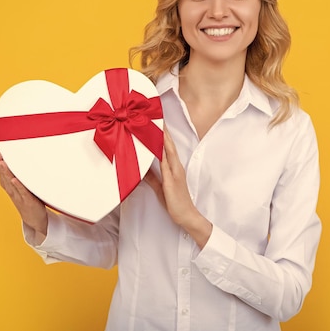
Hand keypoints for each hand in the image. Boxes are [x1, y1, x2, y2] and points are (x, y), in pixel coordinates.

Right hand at [0, 150, 47, 237]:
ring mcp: (19, 196)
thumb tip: (24, 162)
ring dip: (6, 172)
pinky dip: (18, 186)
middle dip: (0, 164)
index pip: (4, 173)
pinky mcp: (28, 202)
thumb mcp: (24, 188)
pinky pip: (23, 193)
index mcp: (12, 187)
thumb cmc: (30, 202)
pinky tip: (14, 180)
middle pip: (5, 176)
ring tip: (2, 162)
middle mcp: (13, 191)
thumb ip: (22, 176)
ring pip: (11, 183)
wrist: (35, 221)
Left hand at [144, 128, 211, 247]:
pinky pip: (165, 163)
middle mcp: (175, 166)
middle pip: (168, 143)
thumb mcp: (160, 188)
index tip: (156, 120)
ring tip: (156, 122)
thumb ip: (152, 177)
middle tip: (155, 114)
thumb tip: (143, 170)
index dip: (162, 133)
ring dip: (161, 136)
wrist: (186, 215)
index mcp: (173, 166)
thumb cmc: (175, 202)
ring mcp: (174, 171)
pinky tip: (156, 144)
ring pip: (167, 149)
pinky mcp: (172, 179)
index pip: (167, 146)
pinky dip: (161, 152)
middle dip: (162, 129)